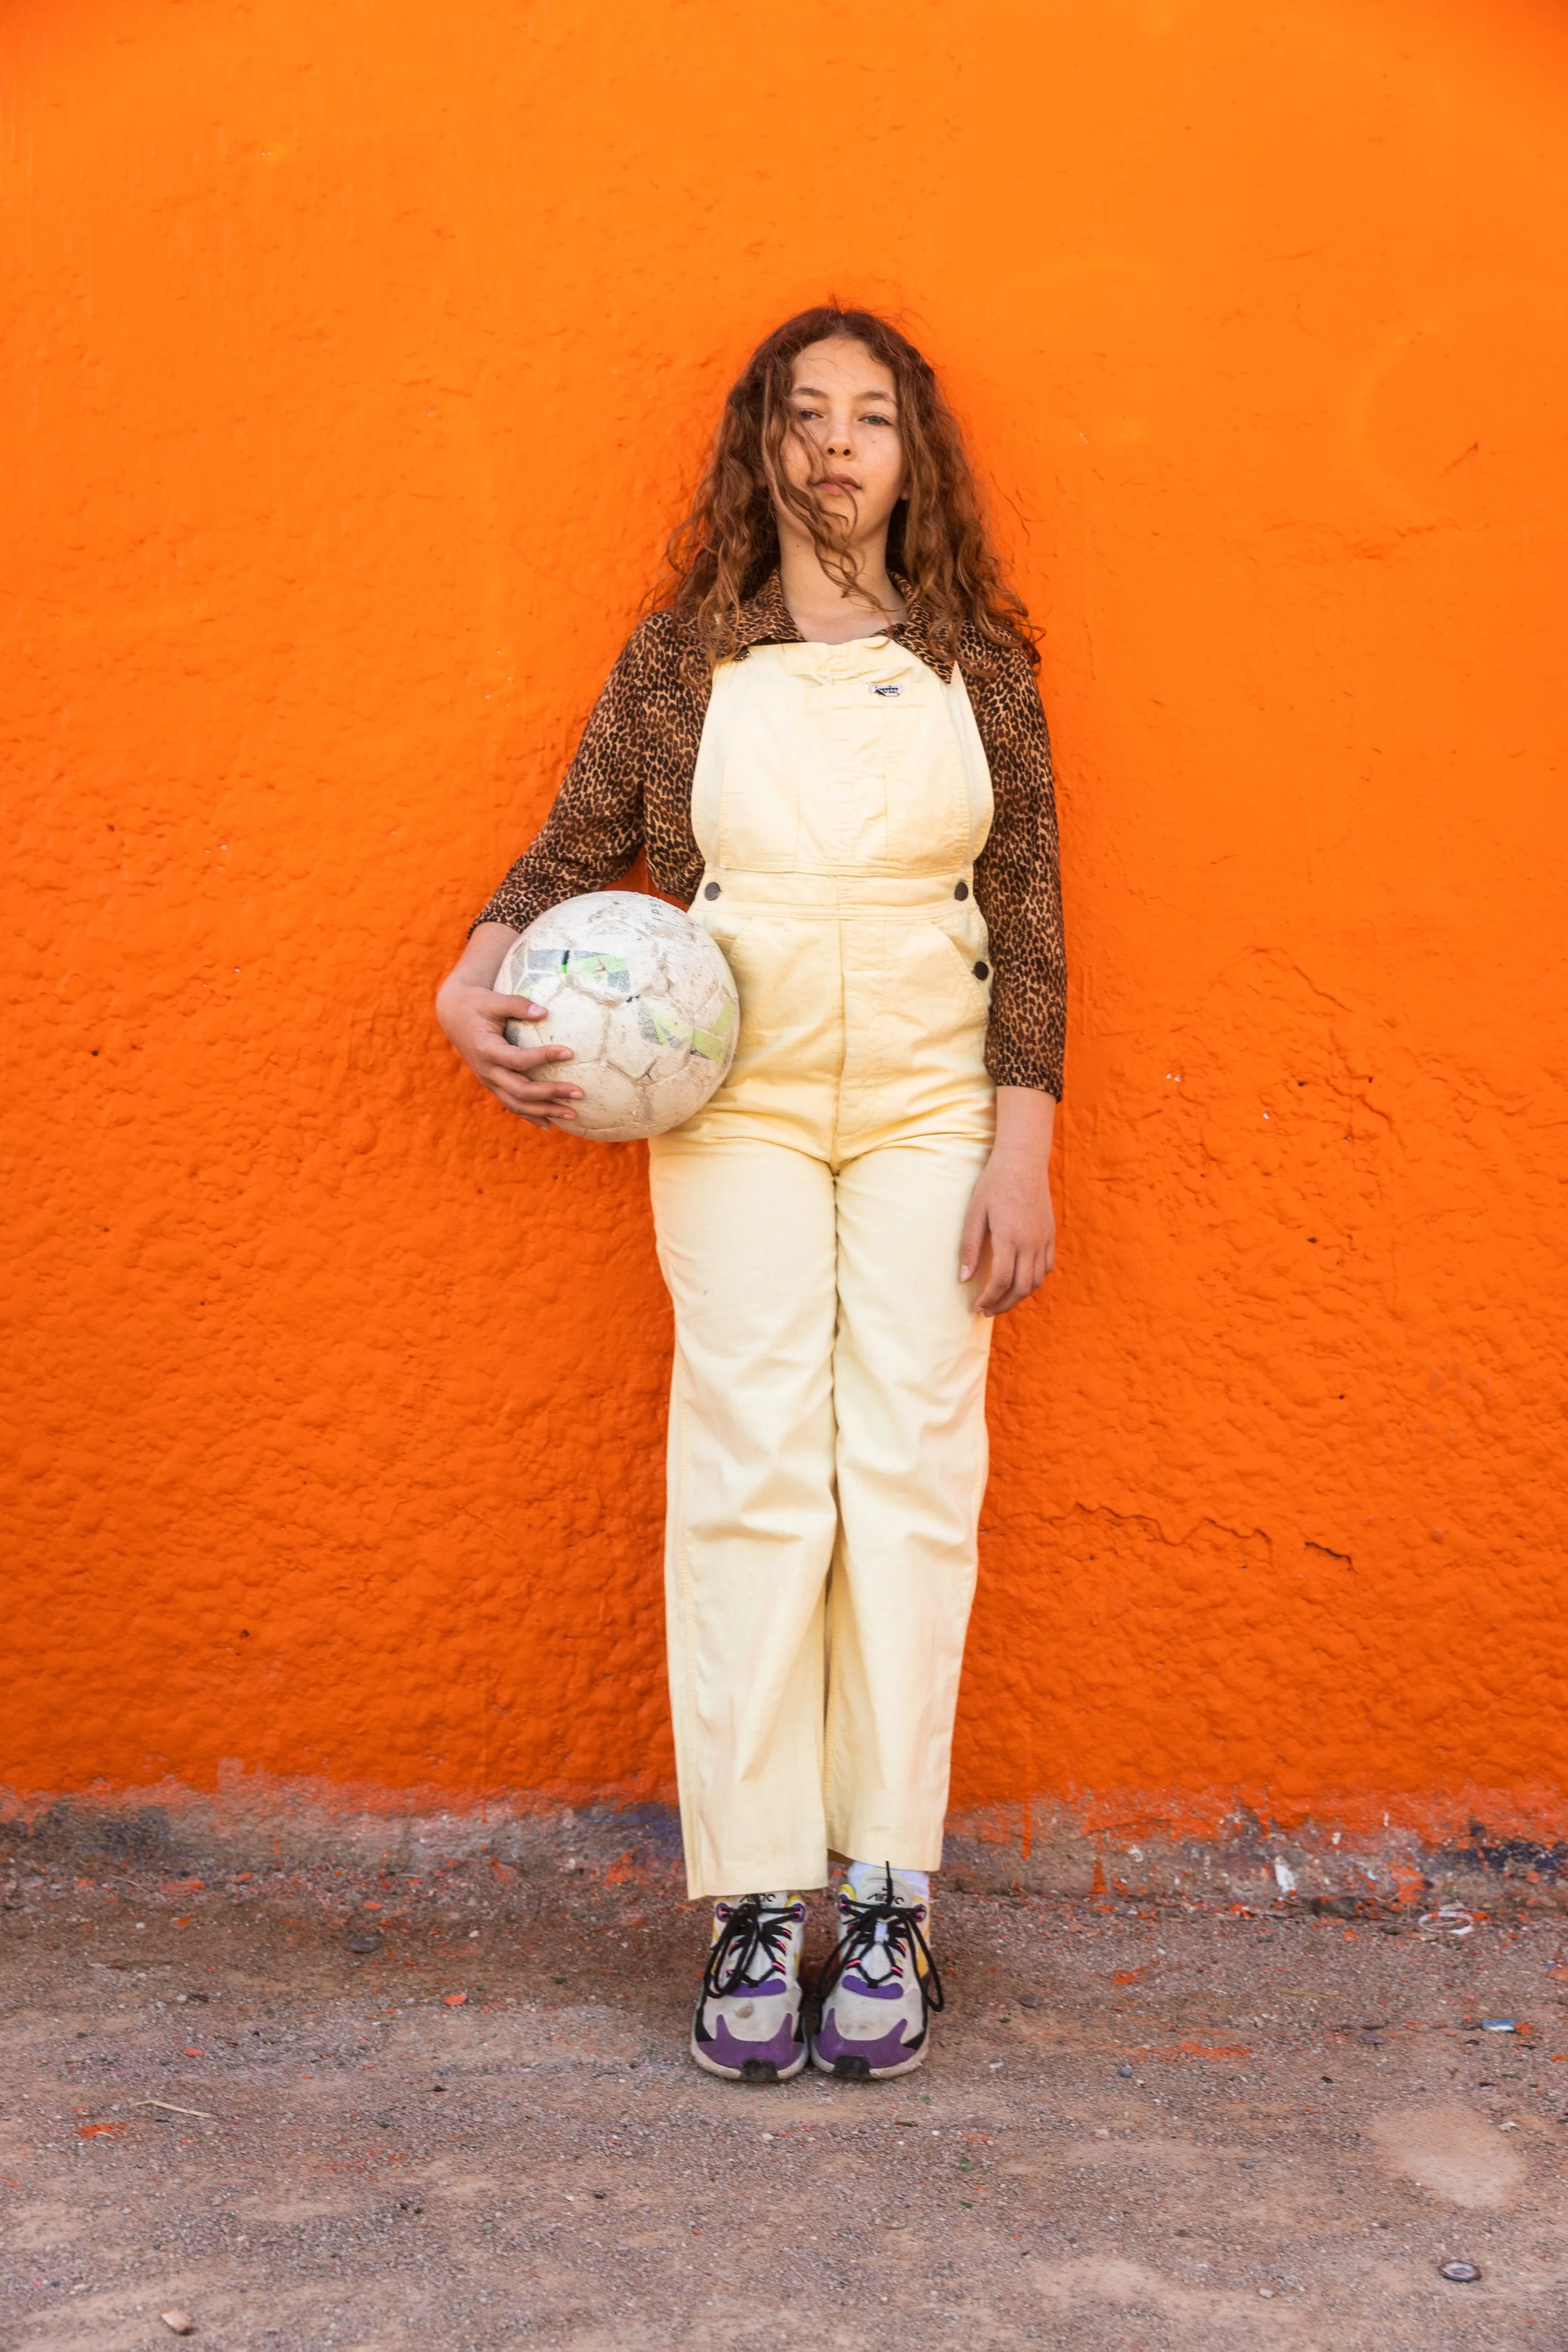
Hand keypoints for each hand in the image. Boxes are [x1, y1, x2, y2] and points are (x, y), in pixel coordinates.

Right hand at [435, 925, 582, 1129]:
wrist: (454, 1015)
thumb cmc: (477, 1004)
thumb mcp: (493, 1000)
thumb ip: (517, 1004)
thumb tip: (544, 1012)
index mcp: (486, 1050)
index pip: (518, 1060)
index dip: (543, 1057)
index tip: (569, 1052)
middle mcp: (486, 1071)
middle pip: (520, 1091)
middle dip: (551, 1093)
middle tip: (580, 1092)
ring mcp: (489, 1081)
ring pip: (517, 1105)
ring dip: (545, 1112)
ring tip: (573, 1115)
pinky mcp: (492, 1085)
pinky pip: (512, 1105)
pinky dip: (531, 1117)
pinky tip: (551, 1125)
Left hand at [959, 1086, 1057, 1314]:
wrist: (1022, 1161)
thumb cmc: (993, 1184)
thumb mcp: (974, 1213)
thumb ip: (969, 1247)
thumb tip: (963, 1279)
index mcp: (1009, 1237)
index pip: (1000, 1282)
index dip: (988, 1299)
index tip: (976, 1307)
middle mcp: (1030, 1242)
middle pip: (1021, 1288)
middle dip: (1003, 1304)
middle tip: (986, 1311)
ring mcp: (1044, 1239)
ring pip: (1036, 1281)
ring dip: (1018, 1296)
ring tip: (1001, 1300)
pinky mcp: (1051, 1234)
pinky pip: (1047, 1267)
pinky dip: (1034, 1280)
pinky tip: (1019, 1281)